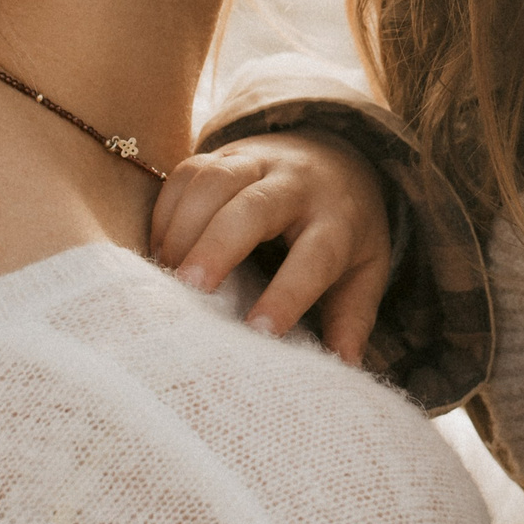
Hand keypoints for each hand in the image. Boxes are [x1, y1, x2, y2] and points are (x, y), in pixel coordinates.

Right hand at [151, 131, 392, 363]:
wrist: (338, 154)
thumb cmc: (345, 228)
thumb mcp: (364, 269)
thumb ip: (352, 317)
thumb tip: (344, 370)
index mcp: (339, 219)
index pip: (316, 255)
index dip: (289, 292)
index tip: (260, 331)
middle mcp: (299, 184)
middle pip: (256, 207)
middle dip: (219, 245)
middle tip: (190, 289)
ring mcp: (259, 162)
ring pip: (216, 180)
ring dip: (184, 225)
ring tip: (166, 275)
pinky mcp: (225, 154)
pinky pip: (189, 171)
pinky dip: (168, 209)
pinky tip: (158, 250)